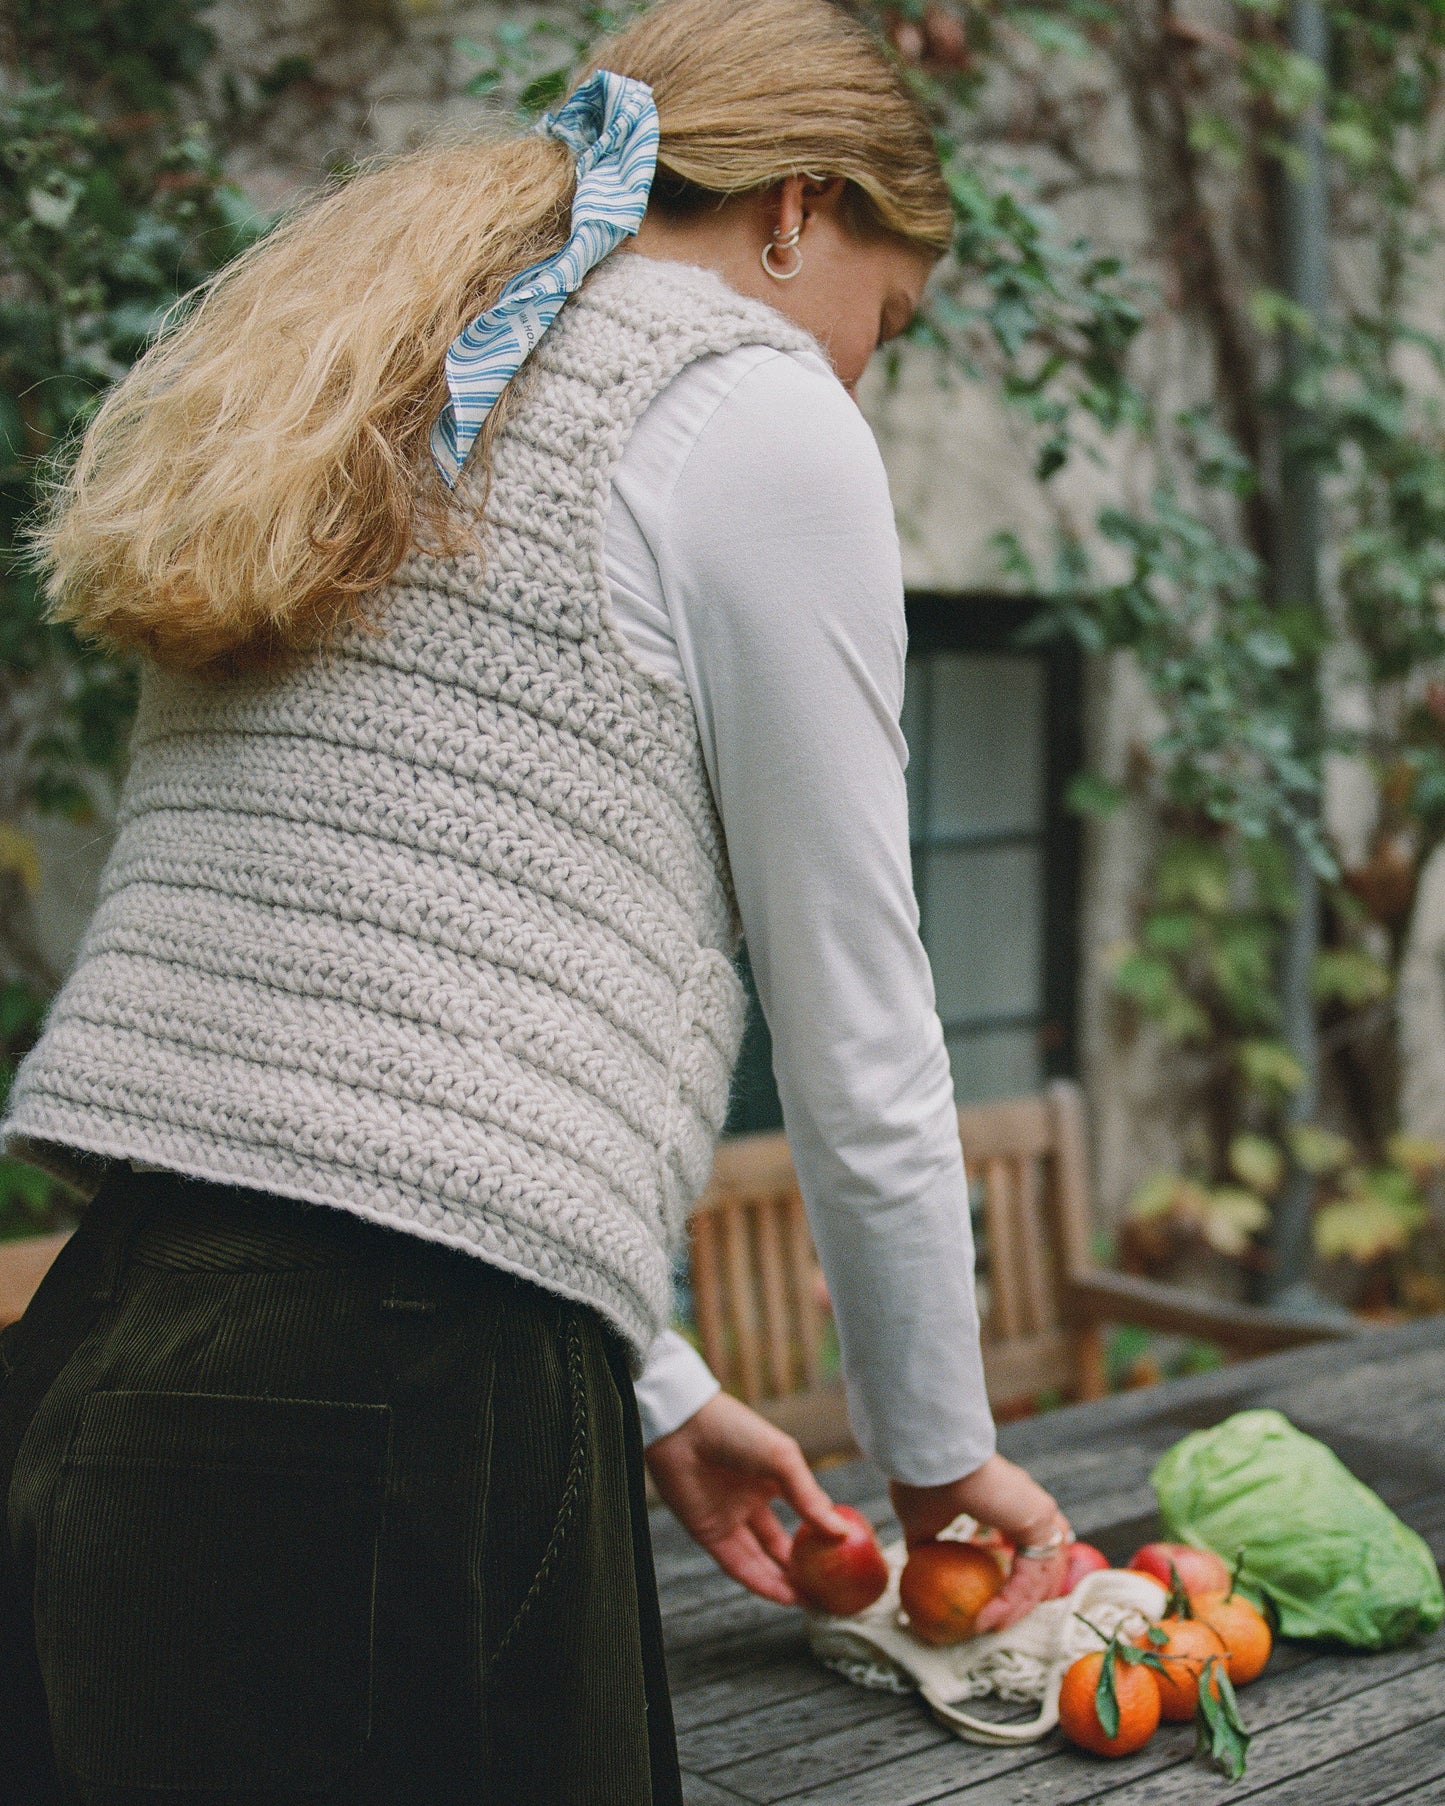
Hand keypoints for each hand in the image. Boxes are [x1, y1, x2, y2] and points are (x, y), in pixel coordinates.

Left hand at [645, 1391, 848, 1604]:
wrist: (683, 1427)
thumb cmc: (735, 1431)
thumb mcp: (782, 1458)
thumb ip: (809, 1497)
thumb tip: (840, 1532)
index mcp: (771, 1478)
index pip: (802, 1513)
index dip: (821, 1535)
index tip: (844, 1556)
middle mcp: (751, 1502)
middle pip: (780, 1543)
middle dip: (804, 1567)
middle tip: (829, 1590)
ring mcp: (730, 1519)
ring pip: (761, 1559)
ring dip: (785, 1582)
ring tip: (812, 1602)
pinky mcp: (709, 1534)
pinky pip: (738, 1565)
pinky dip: (761, 1583)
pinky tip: (785, 1596)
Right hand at [889, 1452, 1069, 1633]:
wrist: (930, 1457)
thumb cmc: (922, 1481)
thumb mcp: (919, 1521)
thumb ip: (925, 1543)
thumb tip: (917, 1564)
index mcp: (1006, 1502)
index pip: (1026, 1544)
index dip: (1015, 1576)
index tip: (991, 1602)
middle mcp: (1029, 1505)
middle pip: (1046, 1562)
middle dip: (1029, 1597)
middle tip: (1001, 1622)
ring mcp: (1039, 1511)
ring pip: (1044, 1572)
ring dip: (1021, 1606)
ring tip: (993, 1627)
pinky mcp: (1039, 1520)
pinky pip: (1032, 1574)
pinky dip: (1012, 1601)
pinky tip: (988, 1618)